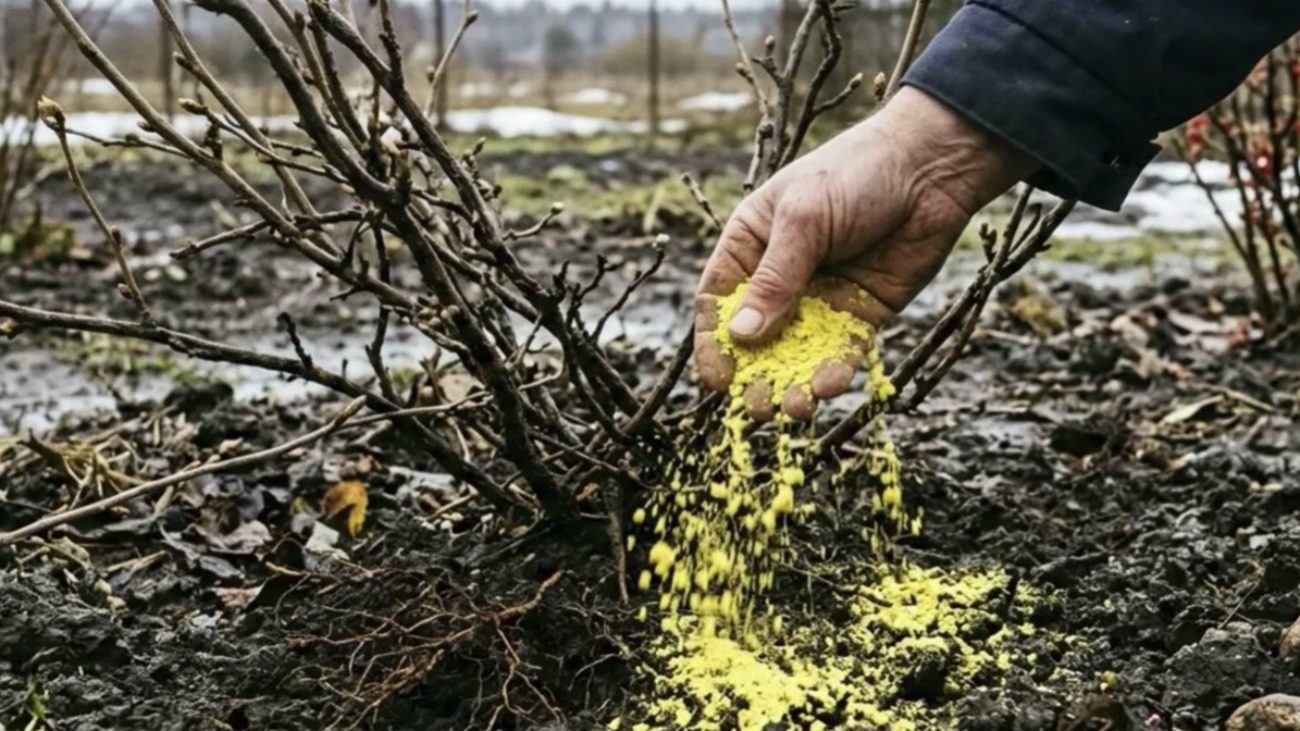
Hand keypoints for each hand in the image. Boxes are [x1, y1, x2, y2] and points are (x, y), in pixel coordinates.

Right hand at [694, 87, 1036, 420]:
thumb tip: (741, 336)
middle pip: (756, 336)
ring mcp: (821, 297)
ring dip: (792, 383)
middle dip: (755, 375)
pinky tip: (828, 387)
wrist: (931, 169)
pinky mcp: (861, 313)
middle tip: (758, 407)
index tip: (717, 382)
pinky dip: (833, 372)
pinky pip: (841, 351)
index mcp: (751, 244)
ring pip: (798, 351)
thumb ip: (775, 279)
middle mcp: (781, 276)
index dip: (714, 343)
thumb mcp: (804, 222)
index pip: (720, 301)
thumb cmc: (855, 174)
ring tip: (794, 409)